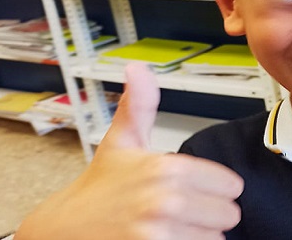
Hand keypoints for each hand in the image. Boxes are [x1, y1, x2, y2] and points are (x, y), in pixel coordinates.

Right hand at [15, 63, 243, 238]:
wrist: (60, 231)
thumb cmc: (96, 190)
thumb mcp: (120, 142)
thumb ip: (139, 105)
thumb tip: (138, 68)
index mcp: (167, 167)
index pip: (231, 186)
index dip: (213, 190)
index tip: (192, 191)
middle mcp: (166, 200)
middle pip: (228, 215)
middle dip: (209, 217)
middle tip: (180, 214)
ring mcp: (160, 233)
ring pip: (215, 239)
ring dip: (197, 237)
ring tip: (170, 230)